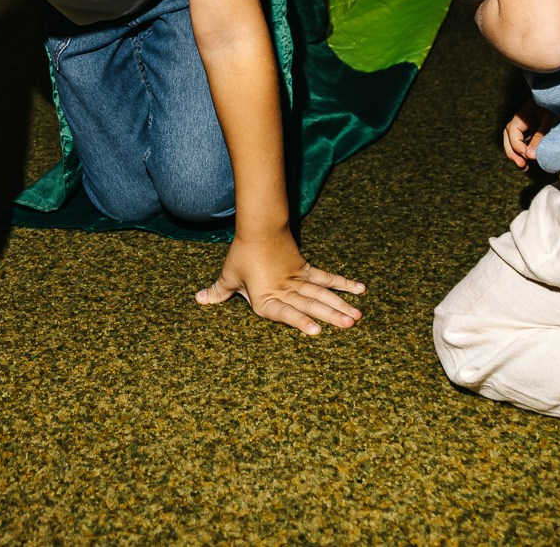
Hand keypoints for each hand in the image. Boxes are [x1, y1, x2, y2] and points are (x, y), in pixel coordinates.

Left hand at [196, 227, 363, 335]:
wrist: (258, 226)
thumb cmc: (242, 254)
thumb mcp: (229, 276)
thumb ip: (218, 292)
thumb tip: (199, 300)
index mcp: (266, 298)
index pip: (285, 313)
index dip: (300, 322)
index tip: (317, 331)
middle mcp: (285, 291)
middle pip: (311, 304)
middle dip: (331, 316)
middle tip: (350, 324)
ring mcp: (297, 280)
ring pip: (322, 293)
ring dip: (340, 305)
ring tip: (357, 316)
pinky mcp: (305, 269)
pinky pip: (326, 278)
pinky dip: (343, 283)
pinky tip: (360, 289)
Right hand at [502, 99, 552, 168]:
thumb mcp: (550, 119)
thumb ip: (540, 136)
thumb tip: (530, 155)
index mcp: (524, 113)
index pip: (513, 130)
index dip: (517, 144)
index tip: (526, 155)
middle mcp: (523, 120)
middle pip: (509, 136)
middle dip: (512, 151)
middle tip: (522, 164)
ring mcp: (528, 126)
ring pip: (514, 141)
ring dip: (516, 154)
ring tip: (524, 166)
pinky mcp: (535, 132)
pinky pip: (525, 143)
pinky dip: (525, 152)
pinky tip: (529, 161)